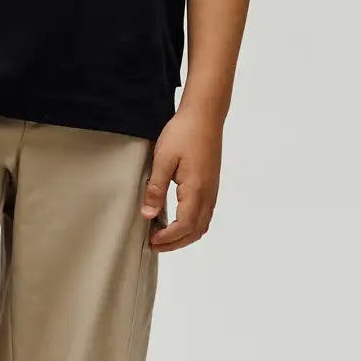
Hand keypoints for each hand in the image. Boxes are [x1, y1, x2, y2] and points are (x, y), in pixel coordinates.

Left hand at [143, 102, 222, 249]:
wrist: (205, 116)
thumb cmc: (184, 133)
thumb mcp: (163, 159)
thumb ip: (155, 189)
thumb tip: (148, 214)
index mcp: (196, 190)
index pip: (183, 226)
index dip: (167, 238)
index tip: (151, 240)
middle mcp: (208, 194)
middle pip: (195, 231)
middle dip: (175, 243)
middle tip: (154, 244)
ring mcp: (212, 190)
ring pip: (202, 225)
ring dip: (184, 235)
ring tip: (163, 236)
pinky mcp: (211, 185)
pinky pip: (205, 214)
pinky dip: (191, 225)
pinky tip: (176, 220)